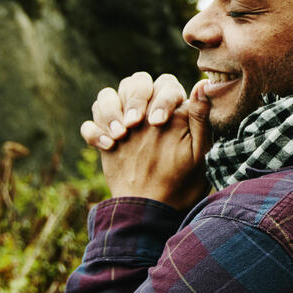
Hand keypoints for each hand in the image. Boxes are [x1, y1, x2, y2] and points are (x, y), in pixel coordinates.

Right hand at [99, 81, 211, 208]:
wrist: (156, 210)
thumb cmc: (184, 183)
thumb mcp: (198, 152)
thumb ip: (200, 117)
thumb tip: (203, 83)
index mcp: (172, 110)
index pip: (165, 83)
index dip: (161, 98)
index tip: (157, 122)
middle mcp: (146, 111)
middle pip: (134, 82)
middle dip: (133, 99)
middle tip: (133, 125)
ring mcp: (123, 125)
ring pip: (107, 95)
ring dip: (110, 111)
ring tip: (120, 135)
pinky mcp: (105, 140)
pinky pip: (89, 124)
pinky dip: (93, 131)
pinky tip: (107, 147)